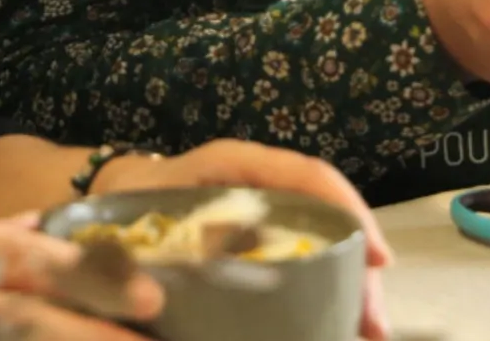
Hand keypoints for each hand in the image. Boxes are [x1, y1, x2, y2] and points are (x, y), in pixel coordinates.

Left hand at [94, 138, 393, 340]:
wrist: (112, 197)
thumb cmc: (130, 200)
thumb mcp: (143, 214)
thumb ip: (161, 244)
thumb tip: (176, 289)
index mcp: (236, 165)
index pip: (307, 175)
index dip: (348, 210)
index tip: (378, 256)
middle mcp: (260, 183)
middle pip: (328, 215)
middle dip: (360, 266)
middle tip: (375, 322)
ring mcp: (266, 211)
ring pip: (324, 239)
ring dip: (351, 284)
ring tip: (366, 330)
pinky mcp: (263, 239)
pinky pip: (306, 257)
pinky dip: (327, 288)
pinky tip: (338, 321)